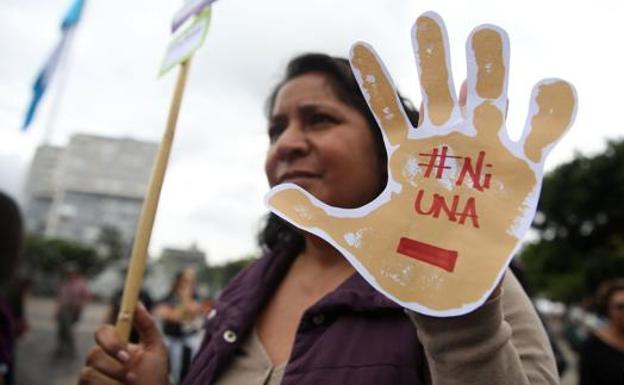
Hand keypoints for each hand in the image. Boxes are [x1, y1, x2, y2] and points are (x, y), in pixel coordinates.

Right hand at [78, 304, 168, 384]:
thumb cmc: (154, 375)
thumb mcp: (156, 349)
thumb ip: (147, 325)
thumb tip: (137, 303)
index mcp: (115, 345)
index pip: (102, 332)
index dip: (110, 342)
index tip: (126, 354)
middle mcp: (100, 360)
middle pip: (92, 354)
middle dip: (113, 367)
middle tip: (132, 376)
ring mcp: (92, 377)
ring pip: (88, 373)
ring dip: (113, 381)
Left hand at [266, 12, 575, 315]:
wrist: (442, 293)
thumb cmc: (400, 261)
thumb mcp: (354, 234)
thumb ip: (313, 213)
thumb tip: (271, 193)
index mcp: (405, 156)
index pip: (387, 108)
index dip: (374, 78)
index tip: (358, 46)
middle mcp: (443, 148)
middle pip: (439, 91)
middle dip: (433, 57)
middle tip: (426, 21)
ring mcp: (481, 157)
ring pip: (488, 101)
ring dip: (488, 69)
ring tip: (484, 34)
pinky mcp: (518, 175)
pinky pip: (538, 136)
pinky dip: (547, 112)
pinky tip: (545, 86)